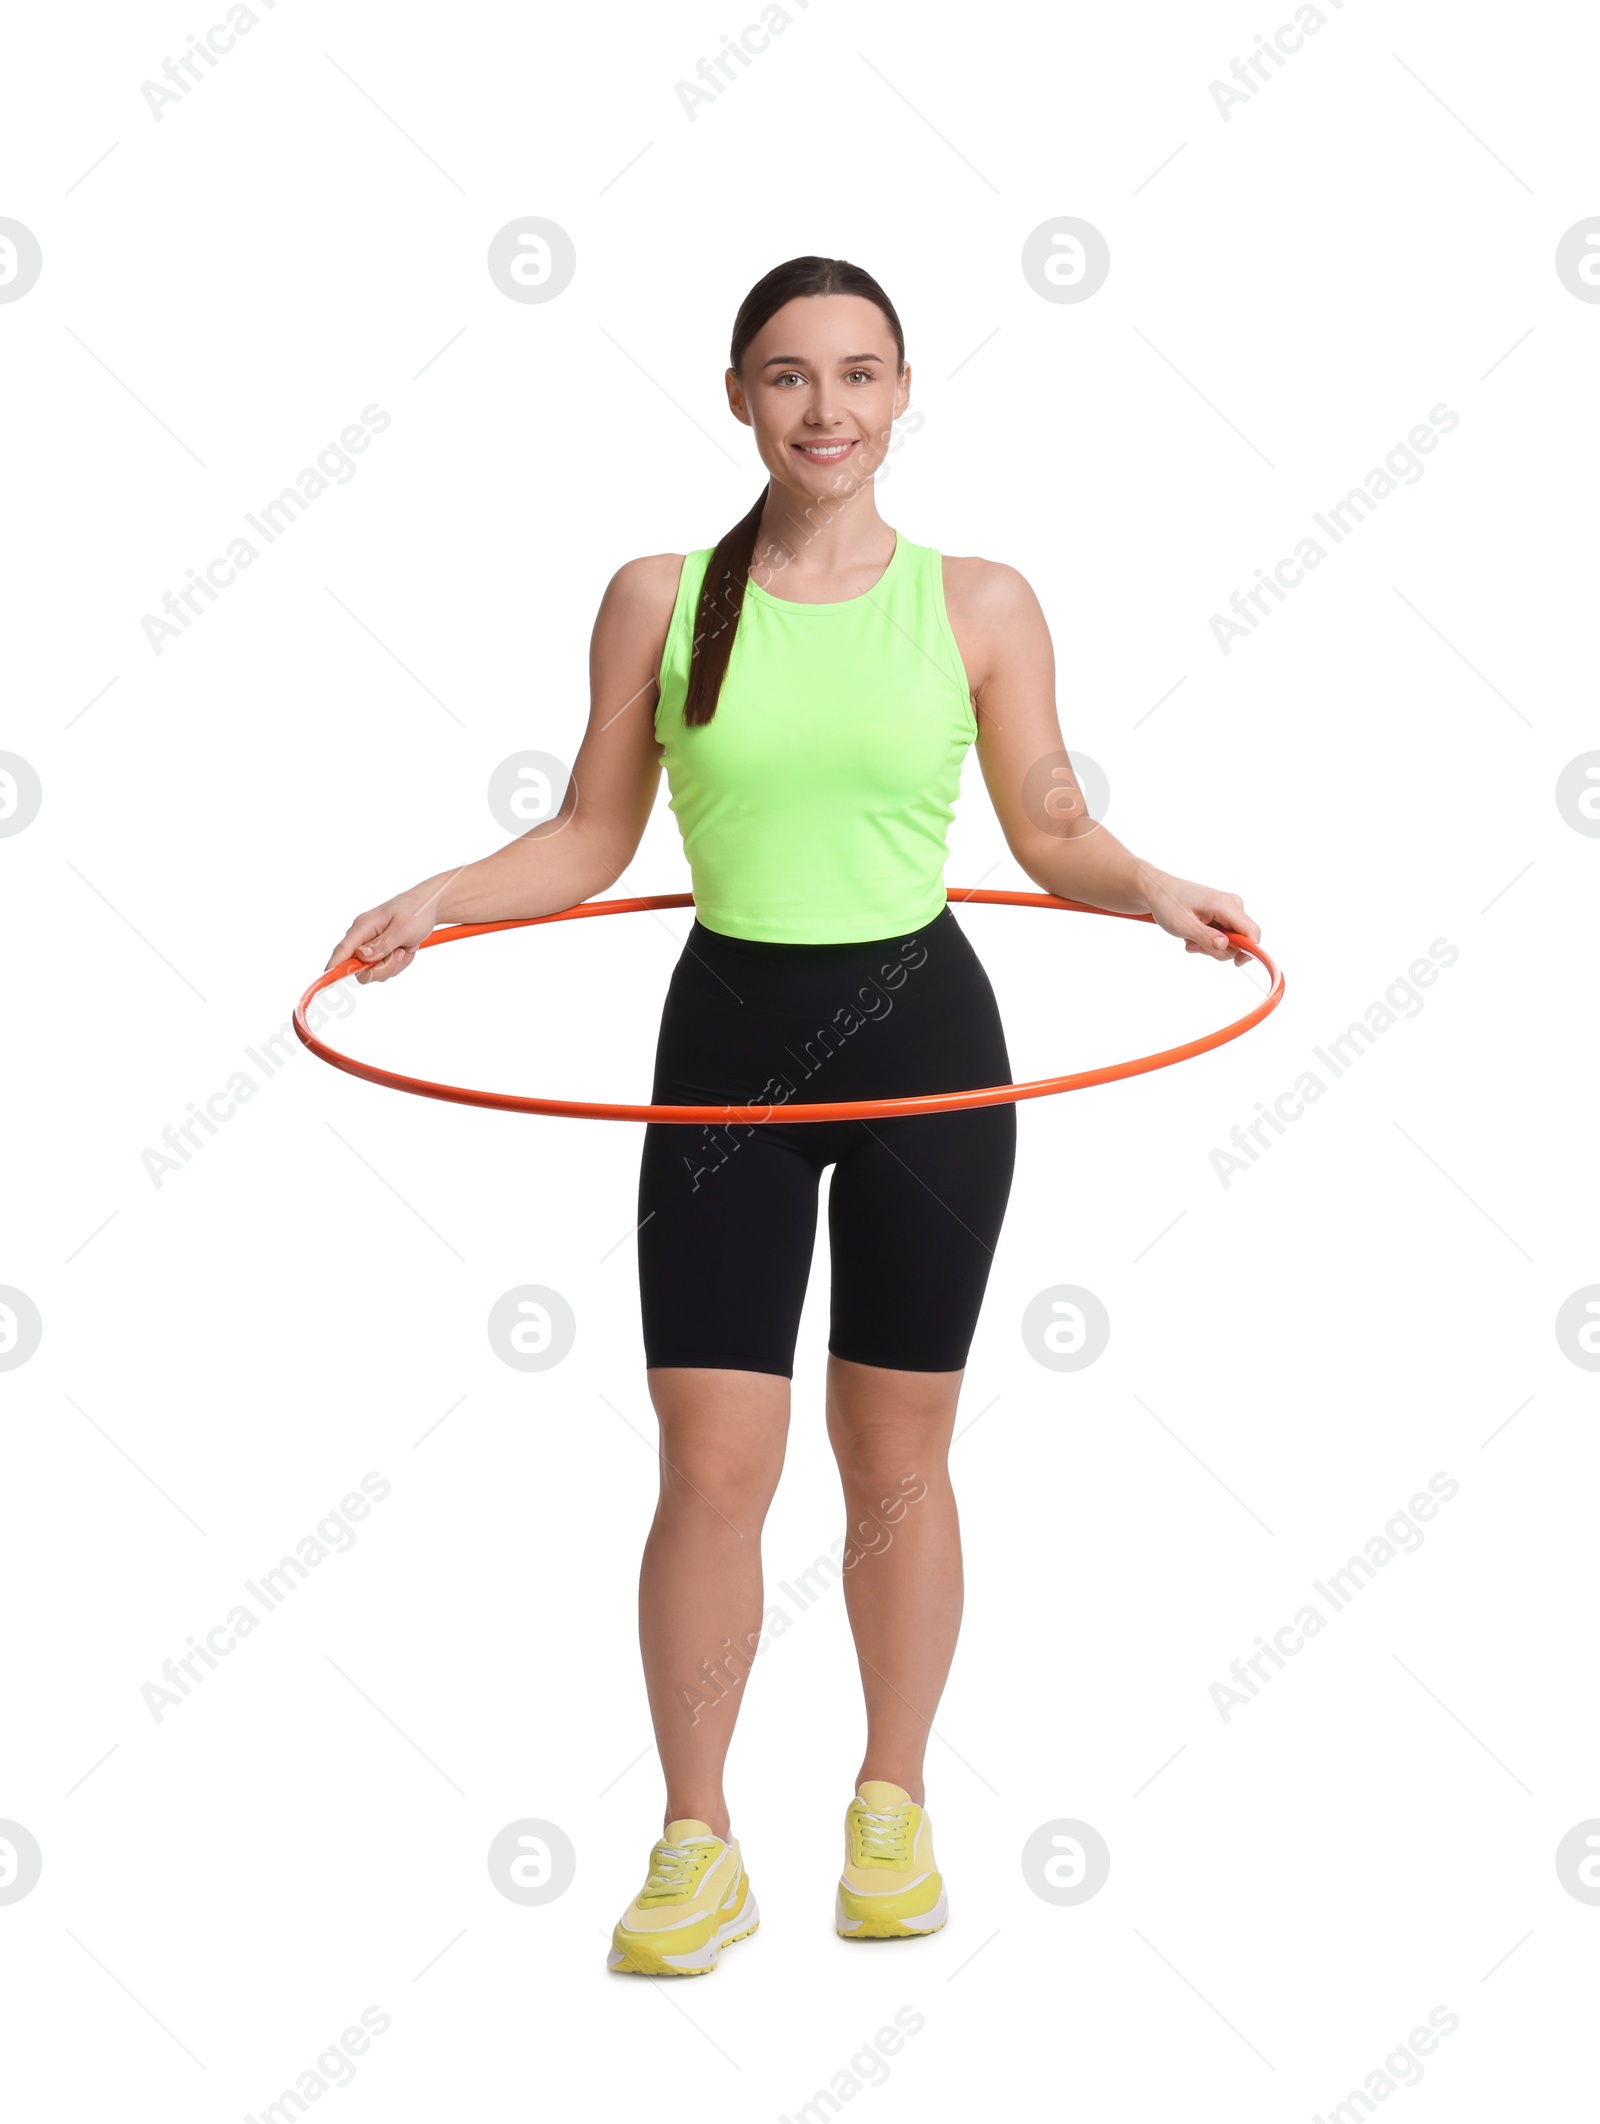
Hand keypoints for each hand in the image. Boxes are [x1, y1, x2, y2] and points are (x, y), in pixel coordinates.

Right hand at [324, 882, 441, 983]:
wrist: (429, 905)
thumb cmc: (416, 911)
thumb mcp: (403, 928)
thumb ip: (382, 944)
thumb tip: (360, 956)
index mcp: (363, 927)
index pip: (342, 950)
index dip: (334, 967)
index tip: (329, 981)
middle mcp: (362, 937)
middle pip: (361, 969)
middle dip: (383, 967)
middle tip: (400, 952)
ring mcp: (371, 945)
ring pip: (375, 971)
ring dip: (395, 964)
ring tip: (406, 946)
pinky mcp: (380, 951)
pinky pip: (386, 968)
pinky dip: (399, 962)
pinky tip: (406, 948)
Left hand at [1141, 869, 1260, 967]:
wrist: (1158, 891)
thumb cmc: (1168, 904)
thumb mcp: (1183, 925)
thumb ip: (1206, 937)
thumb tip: (1226, 946)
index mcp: (1226, 905)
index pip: (1252, 932)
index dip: (1249, 951)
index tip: (1237, 963)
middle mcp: (1233, 905)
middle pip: (1241, 941)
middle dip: (1218, 949)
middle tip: (1194, 944)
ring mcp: (1228, 909)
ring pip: (1230, 941)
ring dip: (1209, 946)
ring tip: (1190, 937)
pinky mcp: (1223, 914)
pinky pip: (1223, 935)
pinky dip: (1207, 940)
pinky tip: (1192, 934)